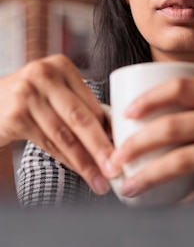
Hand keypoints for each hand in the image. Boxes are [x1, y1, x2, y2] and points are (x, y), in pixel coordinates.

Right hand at [0, 54, 117, 193]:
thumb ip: (81, 107)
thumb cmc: (30, 101)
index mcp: (61, 66)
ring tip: (100, 180)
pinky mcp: (15, 115)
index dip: (110, 130)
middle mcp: (43, 75)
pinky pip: (48, 143)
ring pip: (65, 135)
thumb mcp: (55, 94)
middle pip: (80, 118)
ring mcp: (27, 94)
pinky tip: (79, 171)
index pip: (91, 103)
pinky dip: (66, 160)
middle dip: (101, 147)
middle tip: (116, 168)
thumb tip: (115, 139)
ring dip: (85, 162)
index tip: (125, 150)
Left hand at [109, 77, 193, 201]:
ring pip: (183, 160)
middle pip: (173, 126)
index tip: (127, 112)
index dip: (149, 97)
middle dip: (136, 144)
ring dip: (150, 177)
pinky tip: (166, 206)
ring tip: (130, 188)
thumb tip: (162, 125)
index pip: (182, 86)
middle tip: (114, 160)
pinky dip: (182, 200)